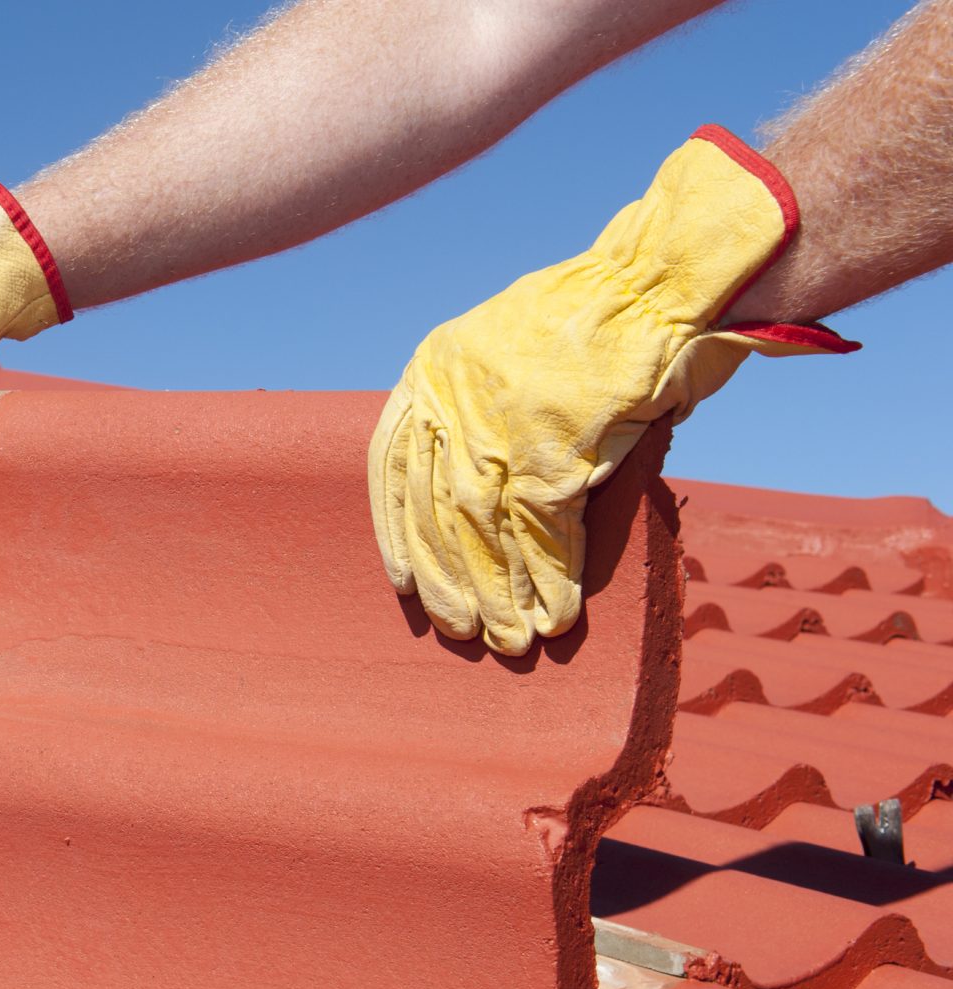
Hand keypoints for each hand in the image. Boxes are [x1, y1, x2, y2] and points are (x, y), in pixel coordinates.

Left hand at [368, 126, 856, 655]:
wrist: (663, 282)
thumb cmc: (596, 325)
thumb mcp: (505, 357)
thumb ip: (477, 418)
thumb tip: (469, 502)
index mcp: (434, 369)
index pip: (392, 467)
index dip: (396, 532)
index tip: (403, 582)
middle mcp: (456, 396)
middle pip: (435, 507)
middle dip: (448, 576)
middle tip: (458, 629)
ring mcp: (503, 422)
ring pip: (482, 529)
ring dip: (497, 592)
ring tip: (507, 640)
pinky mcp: (557, 446)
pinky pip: (543, 530)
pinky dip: (550, 580)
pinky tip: (554, 617)